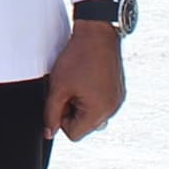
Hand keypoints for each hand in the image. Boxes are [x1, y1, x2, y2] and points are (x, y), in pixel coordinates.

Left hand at [46, 21, 126, 140]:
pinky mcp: (119, 91)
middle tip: (68, 88)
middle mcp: (112, 110)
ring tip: (77, 83)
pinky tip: (87, 78)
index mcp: (98, 112)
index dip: (61, 119)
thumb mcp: (58, 88)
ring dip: (81, 104)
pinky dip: (92, 96)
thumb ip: (51, 114)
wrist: (97, 33)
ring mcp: (117, 100)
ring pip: (92, 115)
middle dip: (72, 111)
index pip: (74, 134)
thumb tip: (49, 133)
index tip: (61, 98)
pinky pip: (101, 104)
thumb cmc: (77, 59)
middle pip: (84, 126)